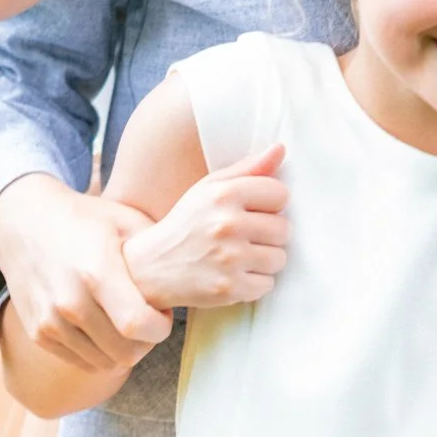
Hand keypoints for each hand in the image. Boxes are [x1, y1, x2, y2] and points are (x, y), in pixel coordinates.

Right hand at [0, 175, 174, 372]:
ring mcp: (50, 322)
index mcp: (96, 272)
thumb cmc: (84, 218)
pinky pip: (81, 361)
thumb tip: (193, 272)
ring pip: (104, 363)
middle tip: (149, 320)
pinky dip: (99, 352)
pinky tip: (105, 327)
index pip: (137, 326)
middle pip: (124, 352)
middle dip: (146, 343)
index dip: (159, 329)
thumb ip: (159, 249)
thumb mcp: (125, 221)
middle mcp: (70, 302)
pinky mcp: (38, 333)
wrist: (22, 222)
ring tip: (127, 322)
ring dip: (123, 350)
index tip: (163, 315)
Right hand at [121, 146, 289, 310]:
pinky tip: (235, 275)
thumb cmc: (187, 223)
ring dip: (264, 260)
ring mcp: (228, 258)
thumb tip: (281, 148)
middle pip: (284, 229)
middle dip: (269, 235)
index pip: (280, 194)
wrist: (151, 266)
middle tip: (245, 238)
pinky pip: (267, 285)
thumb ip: (248, 168)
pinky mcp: (228, 288)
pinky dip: (255, 284)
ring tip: (239, 257)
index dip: (270, 205)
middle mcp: (227, 224)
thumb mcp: (209, 188)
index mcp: (224, 194)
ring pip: (279, 258)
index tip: (253, 212)